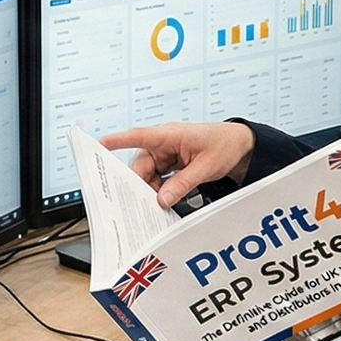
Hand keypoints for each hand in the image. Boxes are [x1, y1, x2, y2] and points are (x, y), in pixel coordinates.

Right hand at [99, 122, 255, 207]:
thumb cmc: (224, 145)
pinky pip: (158, 178)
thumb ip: (183, 183)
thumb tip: (162, 199)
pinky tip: (163, 200)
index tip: (99, 145)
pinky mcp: (171, 163)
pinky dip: (159, 190)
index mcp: (169, 135)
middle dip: (139, 184)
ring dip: (150, 189)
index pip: (138, 136)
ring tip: (157, 205)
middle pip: (140, 165)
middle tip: (142, 203)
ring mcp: (167, 154)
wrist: (241, 146)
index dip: (117, 140)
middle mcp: (163, 143)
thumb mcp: (205, 167)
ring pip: (147, 174)